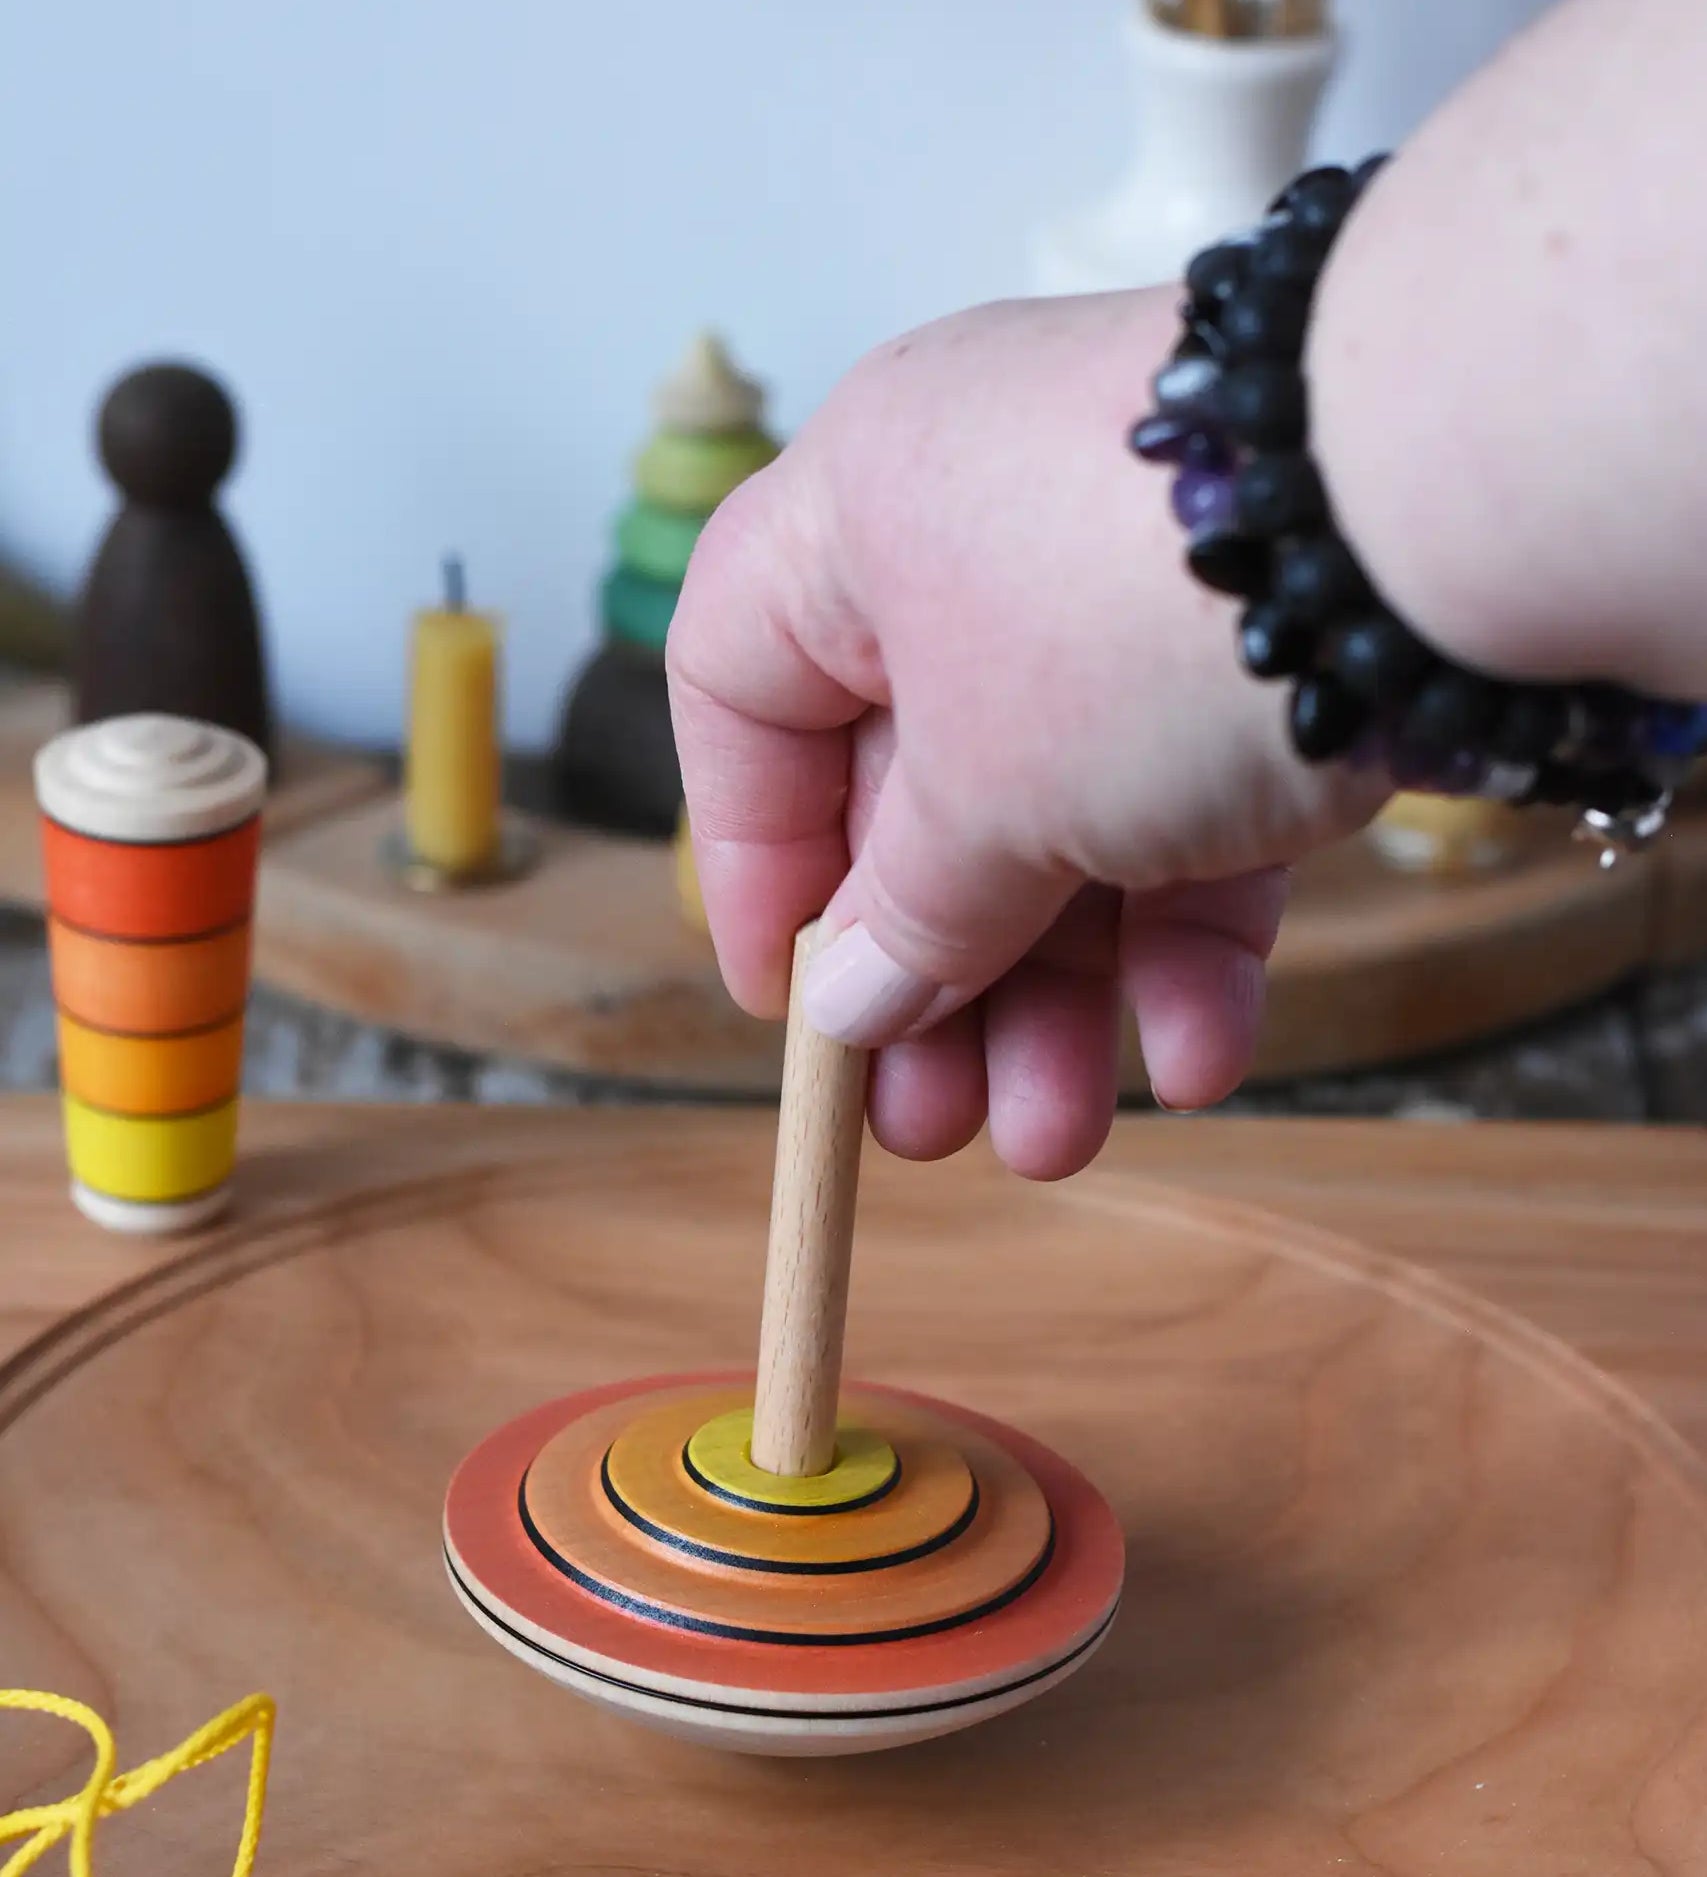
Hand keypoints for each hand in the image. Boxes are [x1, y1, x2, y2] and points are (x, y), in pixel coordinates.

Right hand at [668, 290, 1385, 1177]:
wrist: (1450, 501)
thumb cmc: (1141, 609)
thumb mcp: (989, 795)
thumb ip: (911, 913)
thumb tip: (851, 1004)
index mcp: (855, 518)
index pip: (743, 690)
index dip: (751, 860)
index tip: (788, 1001)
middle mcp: (981, 538)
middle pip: (916, 792)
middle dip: (931, 980)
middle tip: (925, 1122)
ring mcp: (1128, 595)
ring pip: (1058, 822)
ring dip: (1054, 997)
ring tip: (1049, 1142)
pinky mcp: (1262, 655)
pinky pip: (1191, 809)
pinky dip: (1186, 939)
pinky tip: (1196, 1062)